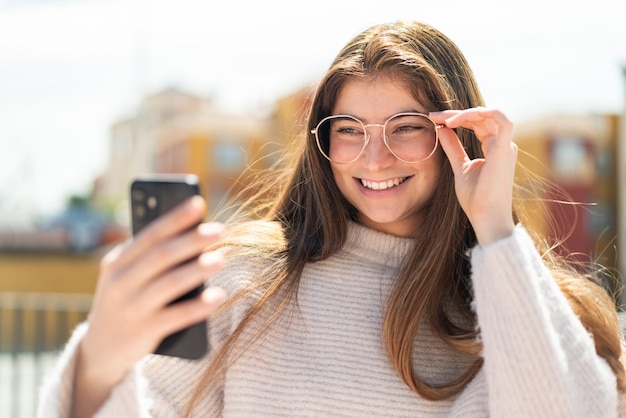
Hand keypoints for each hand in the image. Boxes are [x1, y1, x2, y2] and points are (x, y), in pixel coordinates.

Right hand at [72, 196, 226, 417]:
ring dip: (197, 270)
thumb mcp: (127, 277)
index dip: (174, 218)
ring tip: (222, 259)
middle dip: (191, 241)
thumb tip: (196, 234)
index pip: (149, 234)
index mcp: (117, 262)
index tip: (198, 202)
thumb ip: (151, 257)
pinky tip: (219, 296)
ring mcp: (131, 308)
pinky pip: (176, 317)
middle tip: (219, 230)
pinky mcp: (143, 332)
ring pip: (169, 284)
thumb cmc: (126, 301)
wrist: (100, 350)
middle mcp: (120, 283)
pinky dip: (199, 306)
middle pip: (161, 256)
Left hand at [429, 108, 516, 245]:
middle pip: (481, 117)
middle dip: (456, 113)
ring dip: (465, 112)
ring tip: (443, 119)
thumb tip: (442, 129)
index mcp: (495, 148)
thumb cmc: (475, 199)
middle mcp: (503, 144)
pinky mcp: (504, 148)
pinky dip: (478, 112)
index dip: (457, 118)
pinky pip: (500, 117)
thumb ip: (453, 148)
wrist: (485, 217)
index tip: (434, 120)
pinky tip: (455, 121)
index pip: (478, 123)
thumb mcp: (459, 167)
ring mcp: (506, 145)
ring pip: (489, 113)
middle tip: (434, 116)